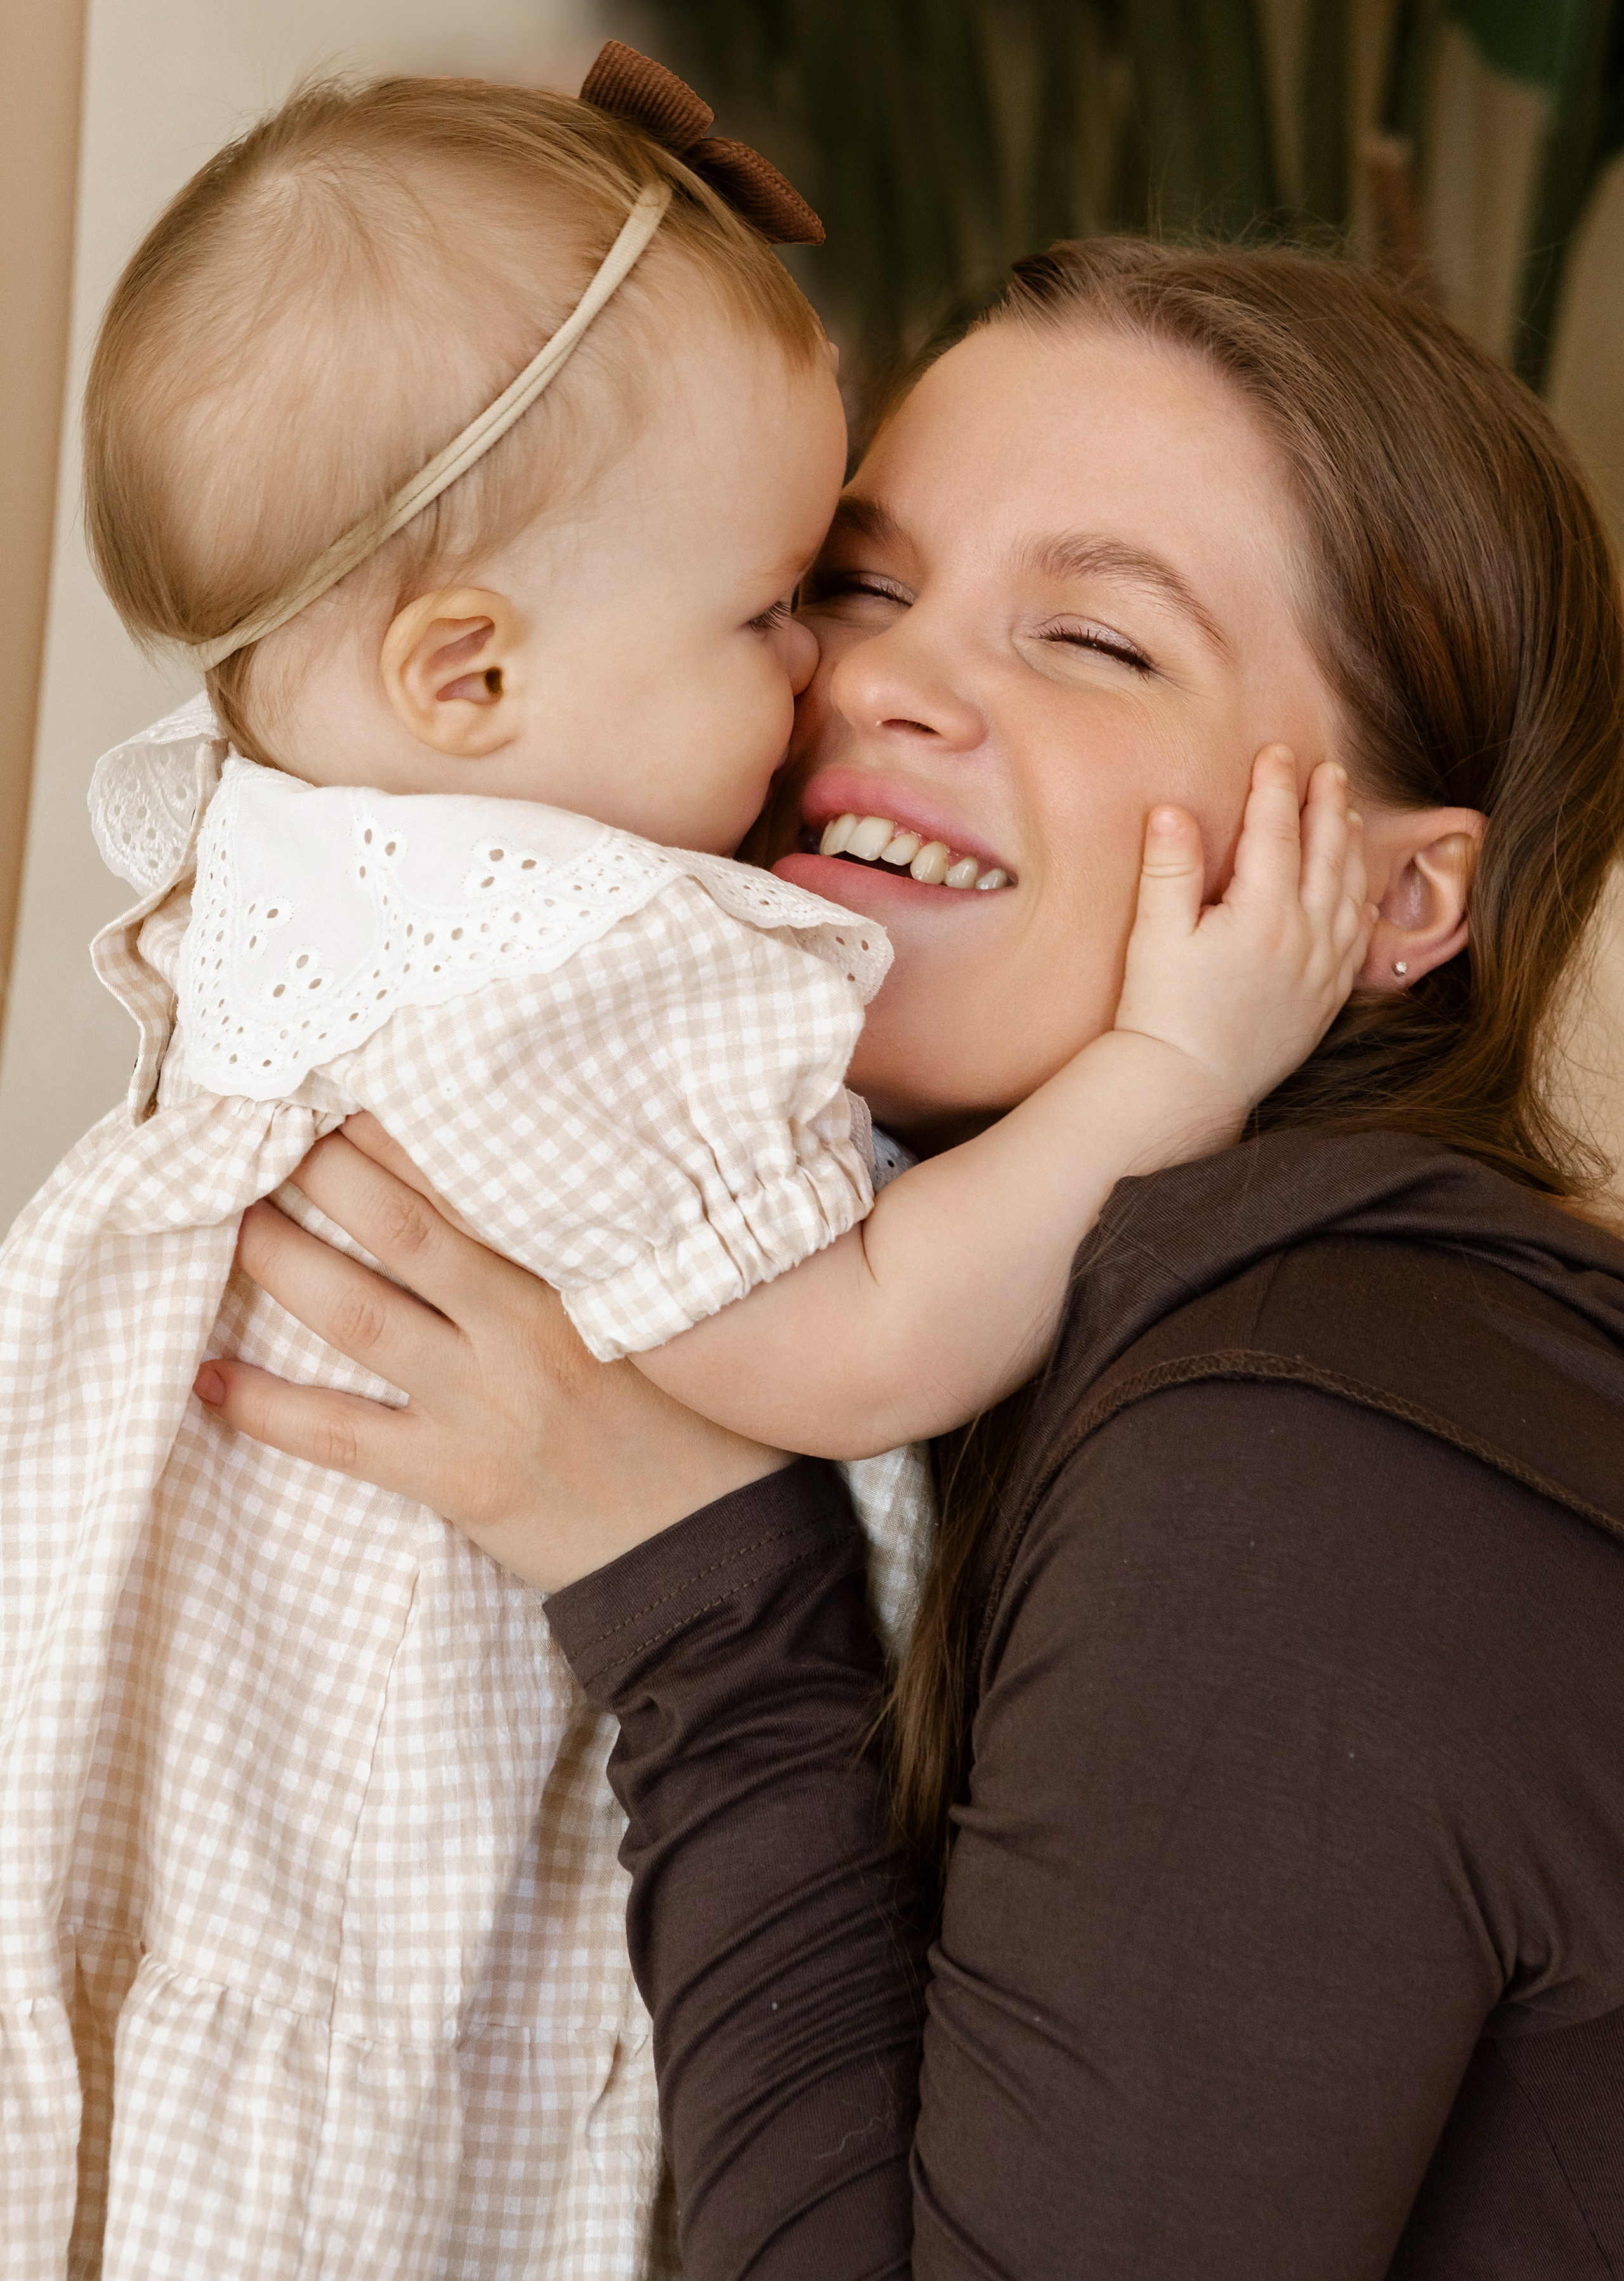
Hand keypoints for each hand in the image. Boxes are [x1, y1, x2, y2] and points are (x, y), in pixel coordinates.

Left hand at [193, 1115, 792, 1591]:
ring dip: (278, 1262)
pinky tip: (205, 1376)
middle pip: (397, 1224)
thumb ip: (594, 1244)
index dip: (389, 1125)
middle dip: (317, 1169)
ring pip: (356, 1313)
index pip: (467, 1173)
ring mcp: (484, 1402)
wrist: (711, 1550)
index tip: (335, 1083)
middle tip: (256, 1128)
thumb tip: (522, 1168)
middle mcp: (523, 1323)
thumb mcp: (657, 1307)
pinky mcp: (456, 1476)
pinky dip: (264, 1407)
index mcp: (576, 1269)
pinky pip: (338, 1434)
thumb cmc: (689, 1418)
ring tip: (223, 1220)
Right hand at [1113, 748, 1373, 1113]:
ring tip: (1348, 816)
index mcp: (1262, 913)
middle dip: (1326, 805)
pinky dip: (1361, 904)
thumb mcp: (1154, 936)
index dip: (1275, 787)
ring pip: (1350, 892)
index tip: (1277, 751)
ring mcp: (1321, 970)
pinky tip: (1358, 893)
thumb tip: (1173, 810)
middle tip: (1329, 769)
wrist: (1187, 1087)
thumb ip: (1168, 869)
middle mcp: (1304, 937)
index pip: (1275, 832)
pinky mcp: (1325, 1000)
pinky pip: (1356, 940)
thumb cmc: (1161, 1013)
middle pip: (1326, 853)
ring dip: (1350, 847)